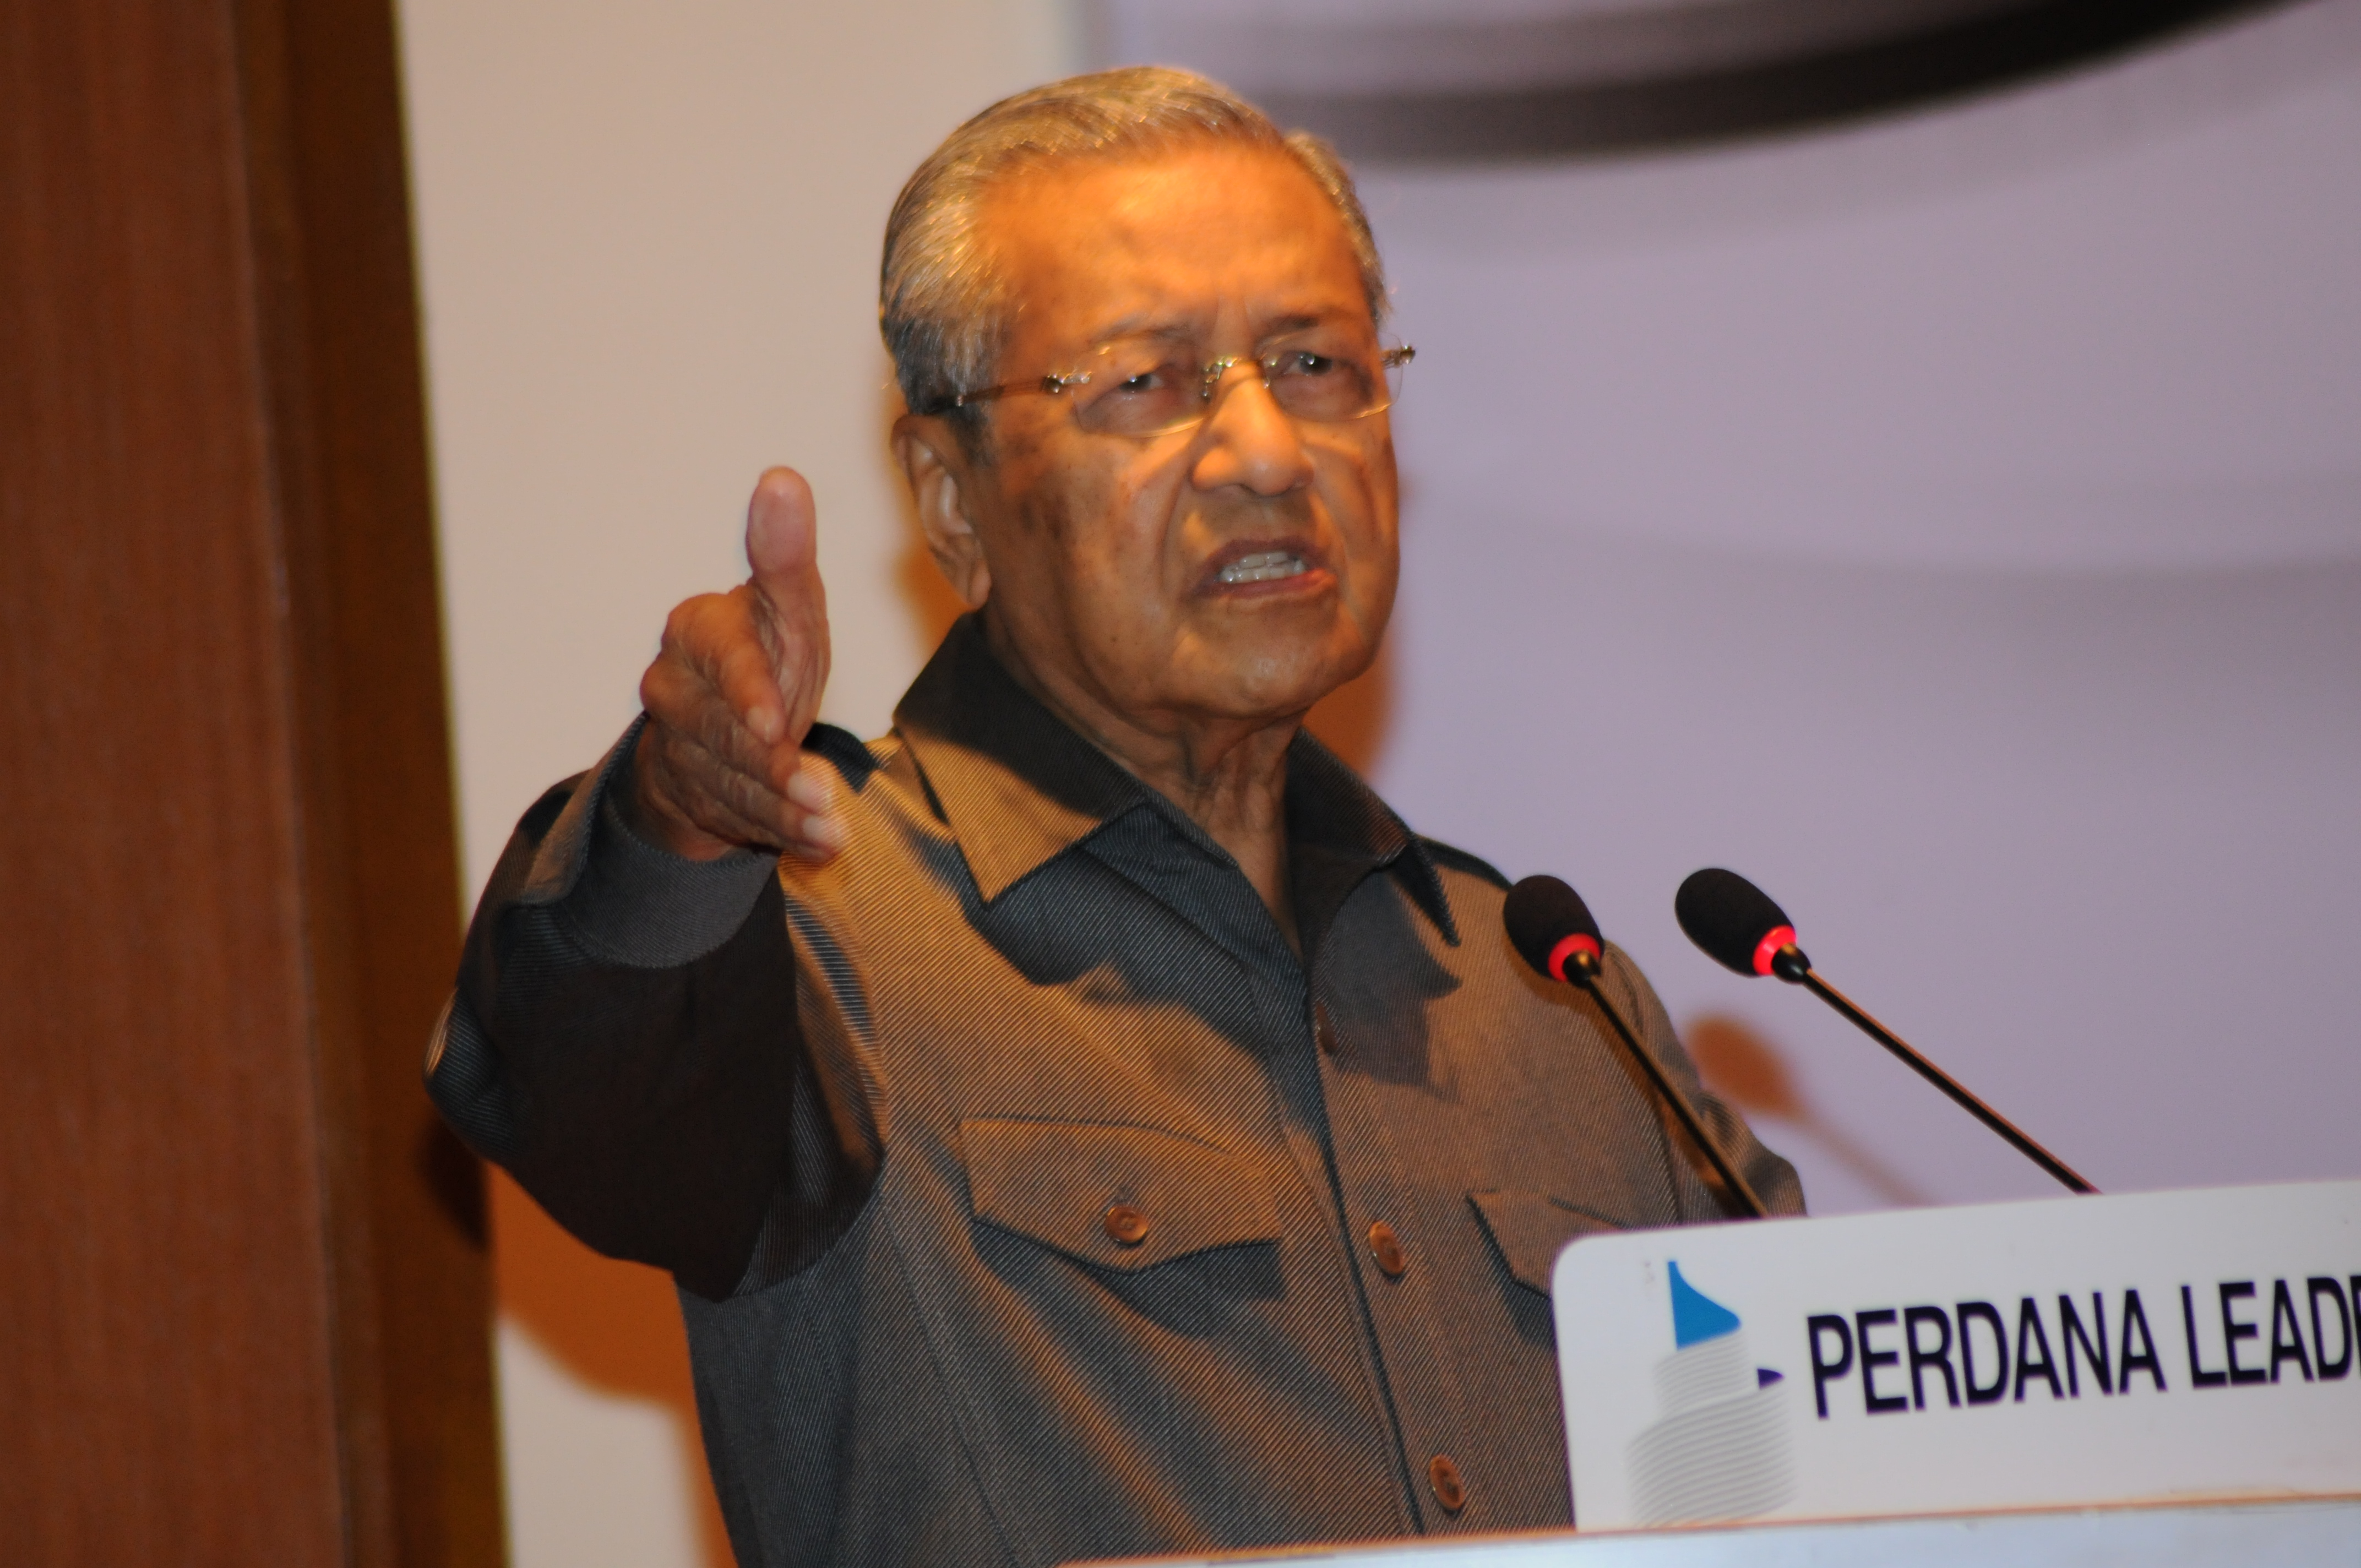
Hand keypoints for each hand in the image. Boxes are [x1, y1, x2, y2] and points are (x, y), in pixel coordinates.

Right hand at [631, 468, 840, 861]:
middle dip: (772, 765)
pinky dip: (783, 837)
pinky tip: (823, 845)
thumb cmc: (768, 648)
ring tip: (831, 828)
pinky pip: (734, 821)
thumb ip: (785, 555)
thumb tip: (783, 479)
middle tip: (821, 791)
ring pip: (728, 784)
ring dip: (783, 810)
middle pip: (722, 733)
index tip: (774, 719)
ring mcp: (677, 747)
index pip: (718, 655)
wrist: (731, 722)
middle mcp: (674, 688)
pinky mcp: (692, 796)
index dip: (746, 689)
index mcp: (697, 629)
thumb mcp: (787, 604)